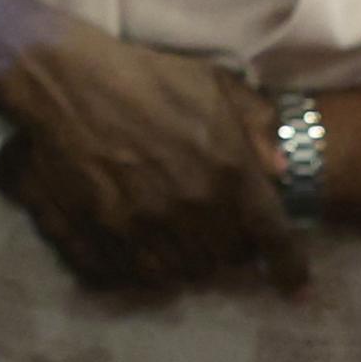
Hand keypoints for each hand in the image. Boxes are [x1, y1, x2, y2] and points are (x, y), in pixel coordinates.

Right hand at [0, 25, 306, 297]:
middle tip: (218, 231)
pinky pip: (134, 277)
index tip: (294, 285)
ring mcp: (144, 229)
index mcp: (228, 171)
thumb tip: (281, 171)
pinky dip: (144, 269)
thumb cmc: (146, 76)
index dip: (288, 267)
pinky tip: (143, 247)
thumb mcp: (215, 83)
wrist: (66, 80)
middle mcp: (191, 209)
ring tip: (180, 240)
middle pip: (225, 259)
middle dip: (228, 249)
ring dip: (187, 261)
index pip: (271, 237)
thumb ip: (256, 125)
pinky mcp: (100, 238)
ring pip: (181, 274)